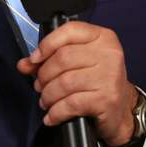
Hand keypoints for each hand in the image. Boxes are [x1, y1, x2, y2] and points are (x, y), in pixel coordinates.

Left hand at [16, 21, 137, 146]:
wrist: (121, 111)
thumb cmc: (97, 82)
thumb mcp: (77, 63)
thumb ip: (49, 59)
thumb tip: (24, 64)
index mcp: (102, 37)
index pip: (69, 31)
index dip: (47, 44)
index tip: (34, 59)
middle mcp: (109, 54)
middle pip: (63, 58)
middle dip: (44, 74)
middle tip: (39, 85)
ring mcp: (109, 76)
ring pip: (65, 82)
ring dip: (48, 95)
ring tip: (46, 101)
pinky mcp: (106, 99)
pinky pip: (71, 104)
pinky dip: (56, 112)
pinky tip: (52, 115)